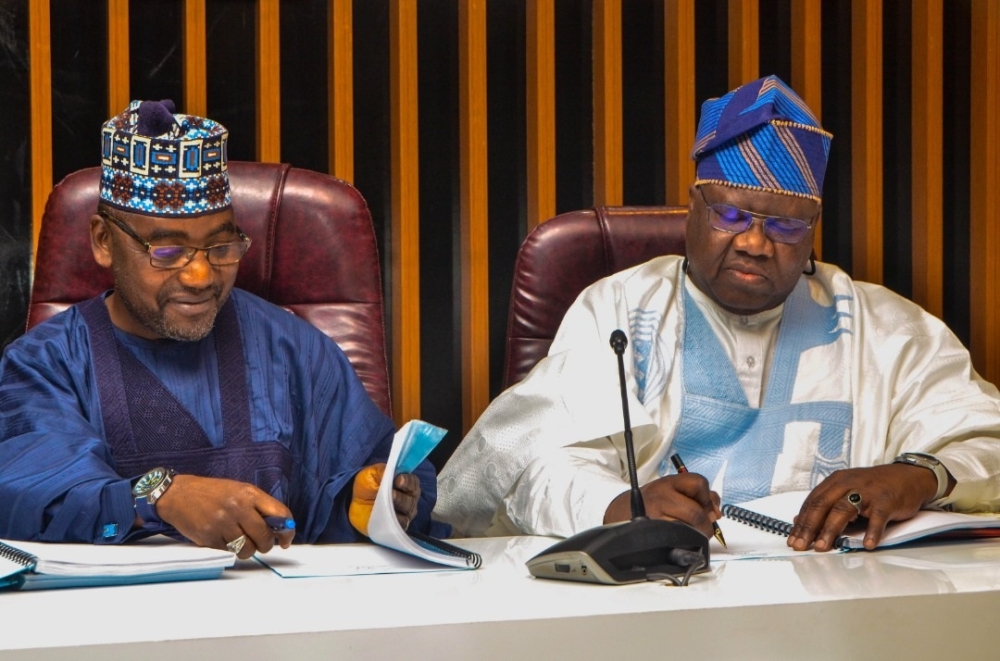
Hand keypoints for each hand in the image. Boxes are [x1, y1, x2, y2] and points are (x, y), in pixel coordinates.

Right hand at [153, 474, 295, 558]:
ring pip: (248, 549)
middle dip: (266, 545)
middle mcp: (238, 507)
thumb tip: (279, 528)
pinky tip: (223, 538)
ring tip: (240, 541)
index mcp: (249, 493)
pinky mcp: (209, 537)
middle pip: (264, 536)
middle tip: (261, 544)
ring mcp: (223, 523)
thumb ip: (259, 507)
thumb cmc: (212, 493)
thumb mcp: (239, 491)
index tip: (287, 539)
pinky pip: (229, 551)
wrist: (178, 494)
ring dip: (247, 550)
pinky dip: (230, 549)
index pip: (279, 513)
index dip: (287, 530)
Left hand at [348, 464, 421, 535]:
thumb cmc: (367, 484)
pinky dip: (396, 521)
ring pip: (407, 511)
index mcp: (405, 483)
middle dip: (401, 496)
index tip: (398, 480)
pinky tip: (388, 517)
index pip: (413, 482)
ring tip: (387, 505)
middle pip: (411, 498)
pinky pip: (401, 524)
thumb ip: (383, 472)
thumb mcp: (373, 473)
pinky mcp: (395, 525)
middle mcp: (408, 498)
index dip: (407, 481)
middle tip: (392, 493)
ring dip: (398, 508)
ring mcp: (404, 513)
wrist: (353, 501)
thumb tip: (393, 473)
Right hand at [603, 473, 720, 539]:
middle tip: (703, 527)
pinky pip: (678, 540)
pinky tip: (680, 539)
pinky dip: (684, 542)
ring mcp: (655, 516)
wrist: (624, 511)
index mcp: (669, 482)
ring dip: (695, 534)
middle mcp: (661, 496)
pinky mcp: (653, 534)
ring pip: (689, 529)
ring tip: (690, 533)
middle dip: (705, 524)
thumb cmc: (655, 501)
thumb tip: (716, 513)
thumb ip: (699, 496)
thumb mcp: (674, 489)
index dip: (707, 498)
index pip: (699, 483)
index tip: (705, 506)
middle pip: (696, 512)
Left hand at [787, 463, 939, 551]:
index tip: (792, 540)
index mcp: (835, 482)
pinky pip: (877, 517)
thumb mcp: (846, 490)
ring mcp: (867, 492)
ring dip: (831, 530)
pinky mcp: (886, 500)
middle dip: (809, 527)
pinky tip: (867, 545)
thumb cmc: (874, 488)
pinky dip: (872, 531)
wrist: (907, 477)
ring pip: (844, 510)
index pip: (812, 502)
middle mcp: (847, 484)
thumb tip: (797, 520)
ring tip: (823, 547)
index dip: (800, 522)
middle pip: (823, 505)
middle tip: (801, 546)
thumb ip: (825, 505)